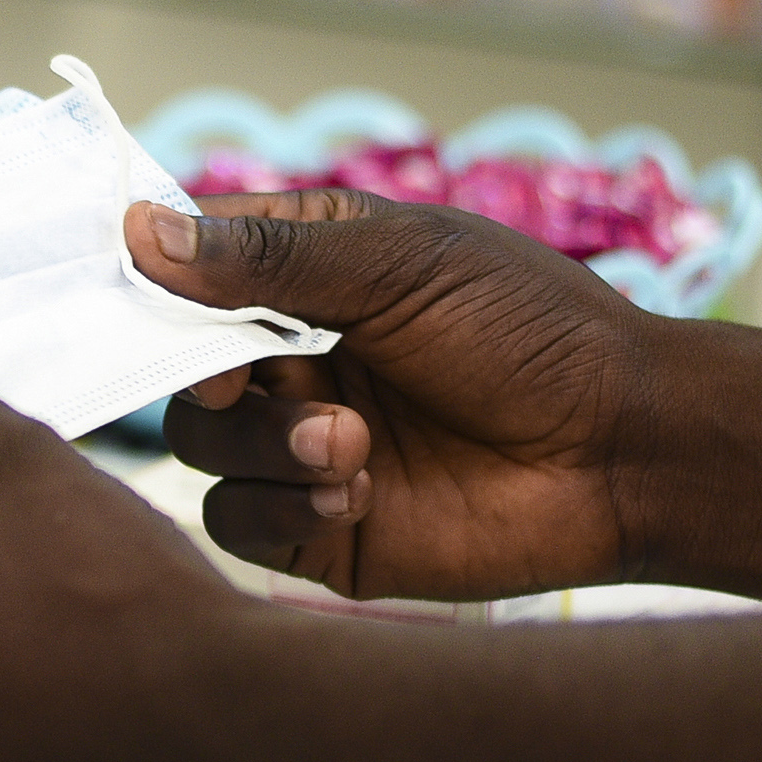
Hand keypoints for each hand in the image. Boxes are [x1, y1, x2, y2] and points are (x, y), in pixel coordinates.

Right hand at [135, 191, 661, 600]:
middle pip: (183, 370)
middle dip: (212, 381)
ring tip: (351, 446)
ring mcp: (306, 446)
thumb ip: (268, 257)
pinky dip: (281, 508)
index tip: (151, 297)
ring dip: (261, 446)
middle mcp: (299, 359)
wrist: (622, 451)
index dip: (158, 285)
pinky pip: (241, 523)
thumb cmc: (533, 334)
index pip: (193, 271)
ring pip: (204, 449)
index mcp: (312, 276)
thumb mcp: (400, 267)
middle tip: (252, 385)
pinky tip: (358, 493)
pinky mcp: (322, 530)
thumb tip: (139, 230)